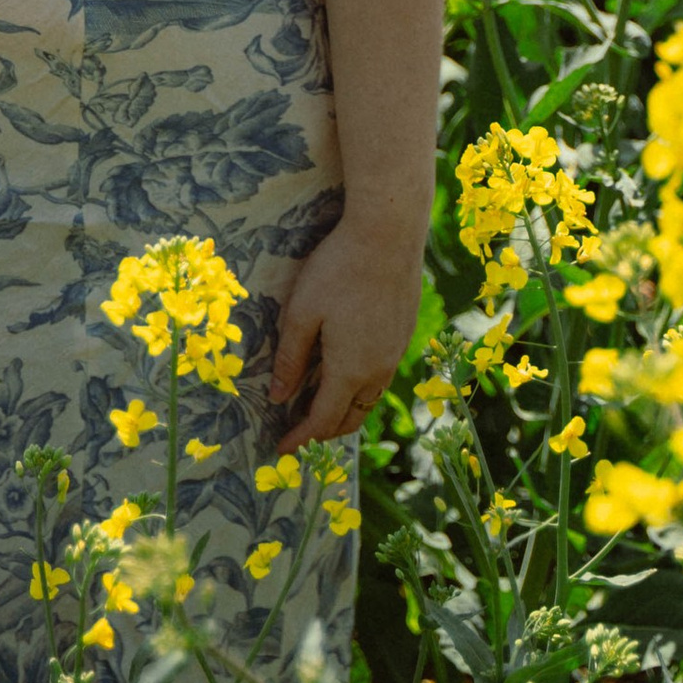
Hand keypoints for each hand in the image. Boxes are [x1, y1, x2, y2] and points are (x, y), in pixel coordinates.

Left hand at [268, 212, 427, 442]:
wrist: (389, 234)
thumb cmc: (338, 269)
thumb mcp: (302, 312)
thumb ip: (291, 359)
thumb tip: (279, 398)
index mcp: (350, 371)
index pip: (322, 421)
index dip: (301, 438)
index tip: (282, 448)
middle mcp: (377, 371)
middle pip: (350, 418)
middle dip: (323, 431)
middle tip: (298, 429)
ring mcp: (395, 354)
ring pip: (368, 399)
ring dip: (343, 410)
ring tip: (317, 403)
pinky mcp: (403, 334)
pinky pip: (380, 377)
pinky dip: (359, 388)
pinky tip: (343, 370)